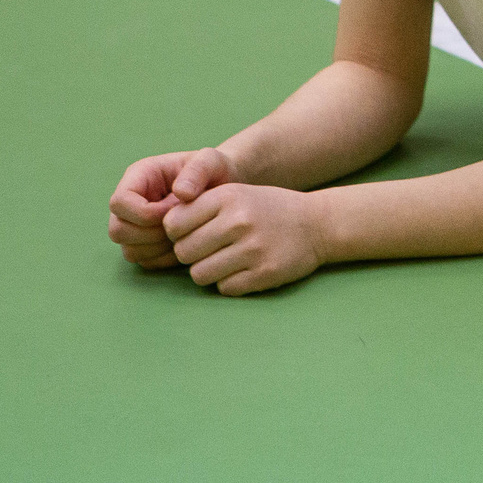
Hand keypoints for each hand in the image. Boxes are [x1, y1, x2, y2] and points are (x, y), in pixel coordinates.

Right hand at [107, 146, 235, 269]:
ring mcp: (134, 226)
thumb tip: (181, 193)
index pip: (119, 202)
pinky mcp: (145, 244)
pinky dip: (166, 258)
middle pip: (118, 230)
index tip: (174, 211)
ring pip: (130, 250)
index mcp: (138, 177)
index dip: (144, 213)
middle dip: (150, 234)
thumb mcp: (211, 161)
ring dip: (159, 247)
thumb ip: (198, 171)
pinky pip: (145, 261)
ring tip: (186, 231)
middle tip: (181, 226)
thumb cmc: (214, 170)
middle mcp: (130, 203)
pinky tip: (186, 242)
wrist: (223, 187)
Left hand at [164, 182, 328, 295]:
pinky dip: (230, 283)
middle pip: (184, 253)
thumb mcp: (237, 194)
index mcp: (228, 196)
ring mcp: (252, 249)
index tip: (194, 233)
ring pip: (200, 274)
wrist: (318, 223)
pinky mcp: (264, 273)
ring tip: (226, 261)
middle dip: (192, 255)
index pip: (174, 224)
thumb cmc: (268, 209)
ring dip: (209, 272)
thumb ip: (201, 207)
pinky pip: (224, 288)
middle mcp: (239, 221)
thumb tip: (164, 230)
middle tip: (211, 250)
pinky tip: (245, 270)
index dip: (179, 233)